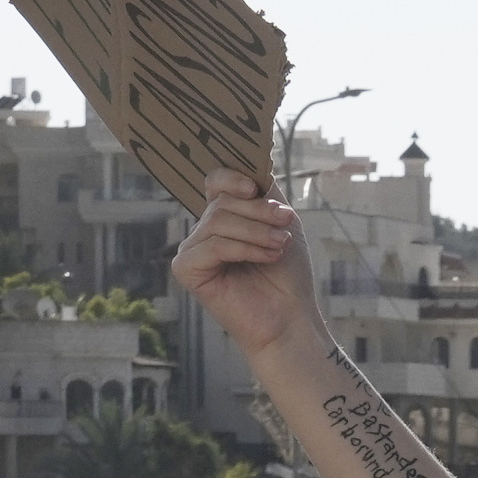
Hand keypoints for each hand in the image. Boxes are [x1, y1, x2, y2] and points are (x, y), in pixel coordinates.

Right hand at [170, 175, 318, 356]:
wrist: (291, 318)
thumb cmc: (287, 274)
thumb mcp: (280, 221)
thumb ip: (264, 191)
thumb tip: (258, 159)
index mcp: (225, 218)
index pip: (215, 182)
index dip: (232, 177)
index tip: (255, 187)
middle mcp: (204, 232)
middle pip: (221, 201)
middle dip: (258, 210)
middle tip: (286, 223)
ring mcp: (193, 251)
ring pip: (219, 221)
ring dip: (257, 231)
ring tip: (281, 245)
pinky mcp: (187, 270)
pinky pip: (213, 245)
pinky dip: (244, 249)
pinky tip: (268, 258)